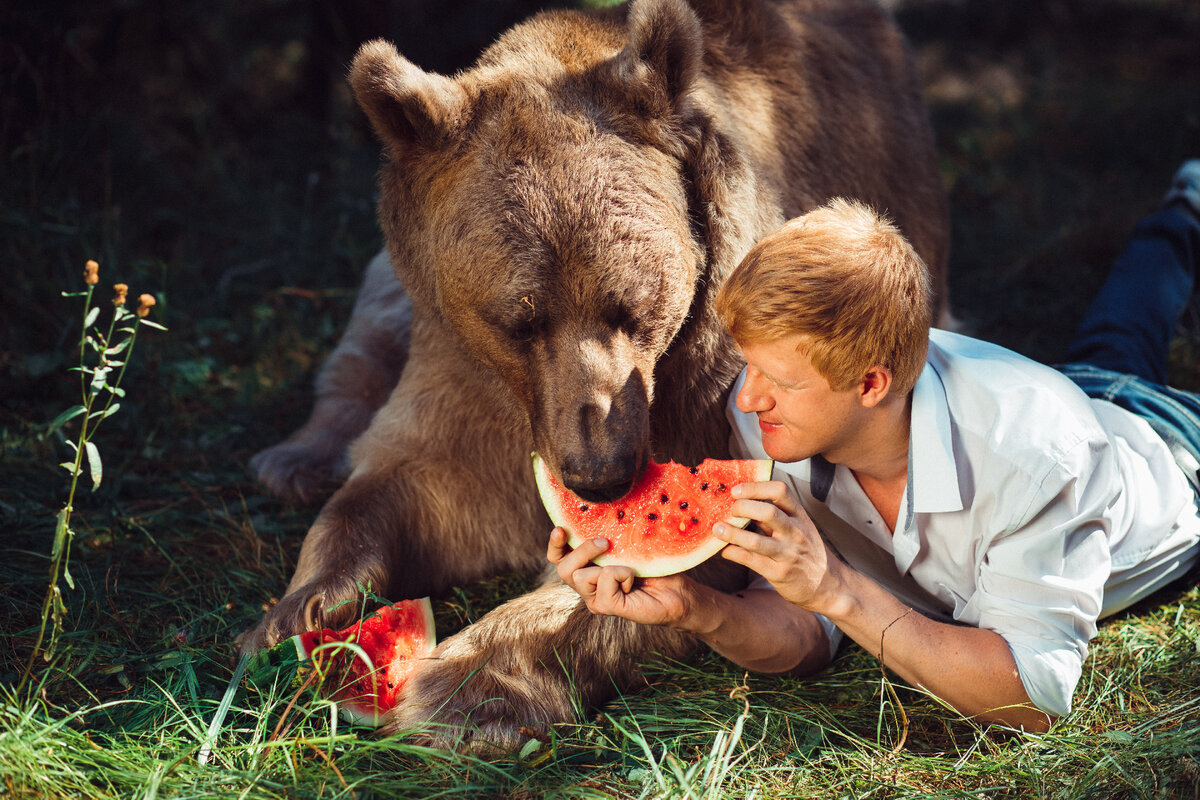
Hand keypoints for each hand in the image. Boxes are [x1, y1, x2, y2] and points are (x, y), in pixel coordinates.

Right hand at [547, 527, 694, 626]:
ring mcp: (596, 600)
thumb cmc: (655, 568)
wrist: (678, 592)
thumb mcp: (627, 546)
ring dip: (605, 563)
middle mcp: (587, 587)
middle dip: (581, 551)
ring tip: (627, 566)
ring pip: (578, 577)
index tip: (561, 529)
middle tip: (604, 543)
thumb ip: (608, 538)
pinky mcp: (609, 607)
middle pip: (563, 569)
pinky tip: (634, 578)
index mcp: (587, 569)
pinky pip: (603, 580)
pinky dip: (621, 573)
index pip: (557, 558)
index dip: (554, 545)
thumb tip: (598, 515)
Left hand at [713, 480, 837, 610]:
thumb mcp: (797, 527)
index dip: (755, 487)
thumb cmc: (806, 551)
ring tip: (717, 529)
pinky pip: (751, 561)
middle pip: (767, 511)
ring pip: (756, 540)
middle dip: (742, 507)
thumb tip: (741, 501)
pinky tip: (723, 550)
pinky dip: (733, 553)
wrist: (827, 584)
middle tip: (728, 510)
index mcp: (799, 515)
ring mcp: (788, 553)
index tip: (737, 489)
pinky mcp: (779, 573)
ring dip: (732, 533)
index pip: (780, 491)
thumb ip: (773, 515)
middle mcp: (795, 532)